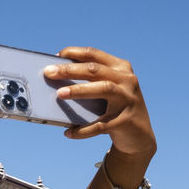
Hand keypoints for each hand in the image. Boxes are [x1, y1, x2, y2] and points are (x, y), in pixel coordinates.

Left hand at [44, 47, 155, 165]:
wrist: (140, 135)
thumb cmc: (114, 109)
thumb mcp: (107, 91)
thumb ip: (90, 83)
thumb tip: (57, 80)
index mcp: (120, 68)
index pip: (94, 54)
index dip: (74, 53)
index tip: (56, 56)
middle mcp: (127, 80)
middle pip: (95, 70)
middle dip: (70, 70)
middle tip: (49, 72)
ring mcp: (128, 99)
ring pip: (103, 89)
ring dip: (79, 90)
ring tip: (59, 94)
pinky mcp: (125, 121)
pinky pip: (101, 125)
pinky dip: (83, 130)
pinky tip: (68, 133)